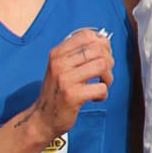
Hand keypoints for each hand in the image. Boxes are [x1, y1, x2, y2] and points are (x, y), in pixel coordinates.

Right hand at [29, 28, 113, 144]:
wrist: (43, 117)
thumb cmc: (57, 91)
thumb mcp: (60, 67)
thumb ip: (77, 53)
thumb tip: (104, 41)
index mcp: (57, 53)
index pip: (86, 35)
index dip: (102, 43)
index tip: (103, 55)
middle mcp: (59, 63)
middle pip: (98, 49)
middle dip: (108, 61)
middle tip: (104, 73)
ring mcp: (65, 79)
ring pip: (102, 65)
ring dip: (108, 77)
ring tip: (102, 84)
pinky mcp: (72, 96)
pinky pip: (101, 88)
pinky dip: (103, 94)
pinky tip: (95, 97)